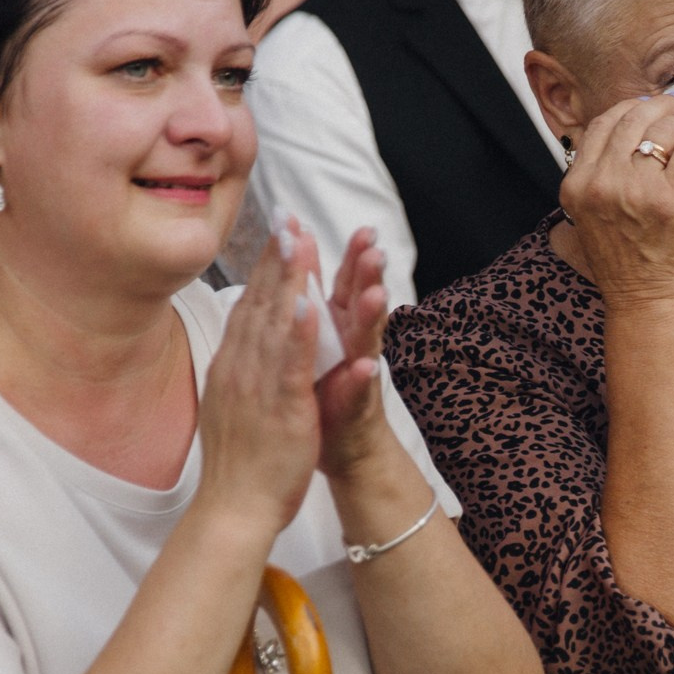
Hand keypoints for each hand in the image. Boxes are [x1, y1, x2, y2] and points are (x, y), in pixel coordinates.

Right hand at [198, 227, 321, 534]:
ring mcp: (258, 387)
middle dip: (275, 259)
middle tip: (290, 217)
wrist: (233, 509)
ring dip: (289, 281)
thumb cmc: (237, 463)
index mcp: (231, 366)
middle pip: (258, 304)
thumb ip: (235, 371)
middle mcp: (240, 369)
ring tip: (301, 242)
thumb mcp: (230, 404)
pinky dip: (301, 332)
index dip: (263, 267)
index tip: (278, 232)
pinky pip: (291, 365)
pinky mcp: (280, 409)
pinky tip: (311, 303)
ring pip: (274, 324)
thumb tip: (235, 346)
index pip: (248, 306)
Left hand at [303, 219, 398, 482]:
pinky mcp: (359, 407)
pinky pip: (360, 390)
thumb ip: (310, 304)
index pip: (343, 280)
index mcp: (338, 325)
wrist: (342, 450)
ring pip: (368, 339)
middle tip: (373, 244)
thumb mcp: (312, 342)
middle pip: (362, 300)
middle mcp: (354, 343)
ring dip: (373, 316)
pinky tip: (365, 366)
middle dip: (368, 272)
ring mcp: (360, 374)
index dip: (346, 251)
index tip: (352, 224)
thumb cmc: (323, 394)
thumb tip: (298, 262)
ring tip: (376, 294)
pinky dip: (362, 378)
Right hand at [558, 95, 673, 301]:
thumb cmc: (625, 257)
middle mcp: (600, 184)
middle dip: (662, 106)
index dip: (630, 109)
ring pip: (665, 130)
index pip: (601, 125)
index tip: (649, 108)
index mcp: (576, 185)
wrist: (645, 298)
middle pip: (633, 119)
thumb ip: (600, 174)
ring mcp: (634, 192)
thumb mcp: (593, 214)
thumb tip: (631, 128)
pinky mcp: (669, 202)